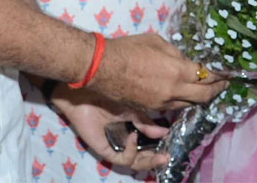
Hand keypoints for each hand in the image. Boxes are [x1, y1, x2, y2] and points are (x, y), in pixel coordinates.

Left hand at [50, 85, 169, 172]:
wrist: (84, 93)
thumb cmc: (106, 96)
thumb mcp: (132, 109)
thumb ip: (146, 122)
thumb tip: (165, 133)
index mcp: (131, 131)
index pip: (147, 146)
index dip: (159, 148)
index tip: (172, 146)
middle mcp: (124, 142)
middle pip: (143, 158)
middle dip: (156, 159)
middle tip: (168, 156)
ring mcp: (114, 147)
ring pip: (135, 163)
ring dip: (149, 160)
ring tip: (161, 156)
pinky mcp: (105, 150)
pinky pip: (123, 160)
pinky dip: (131, 151)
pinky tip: (133, 137)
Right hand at [89, 32, 226, 110]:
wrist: (102, 68)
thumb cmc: (128, 49)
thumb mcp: (156, 42)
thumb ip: (175, 54)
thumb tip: (184, 61)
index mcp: (177, 71)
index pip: (207, 76)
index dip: (219, 75)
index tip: (227, 72)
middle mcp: (174, 91)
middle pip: (203, 96)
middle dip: (216, 90)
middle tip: (223, 85)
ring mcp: (162, 103)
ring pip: (188, 104)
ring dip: (199, 98)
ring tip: (206, 91)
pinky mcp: (150, 109)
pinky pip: (172, 107)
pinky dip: (182, 101)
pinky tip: (184, 95)